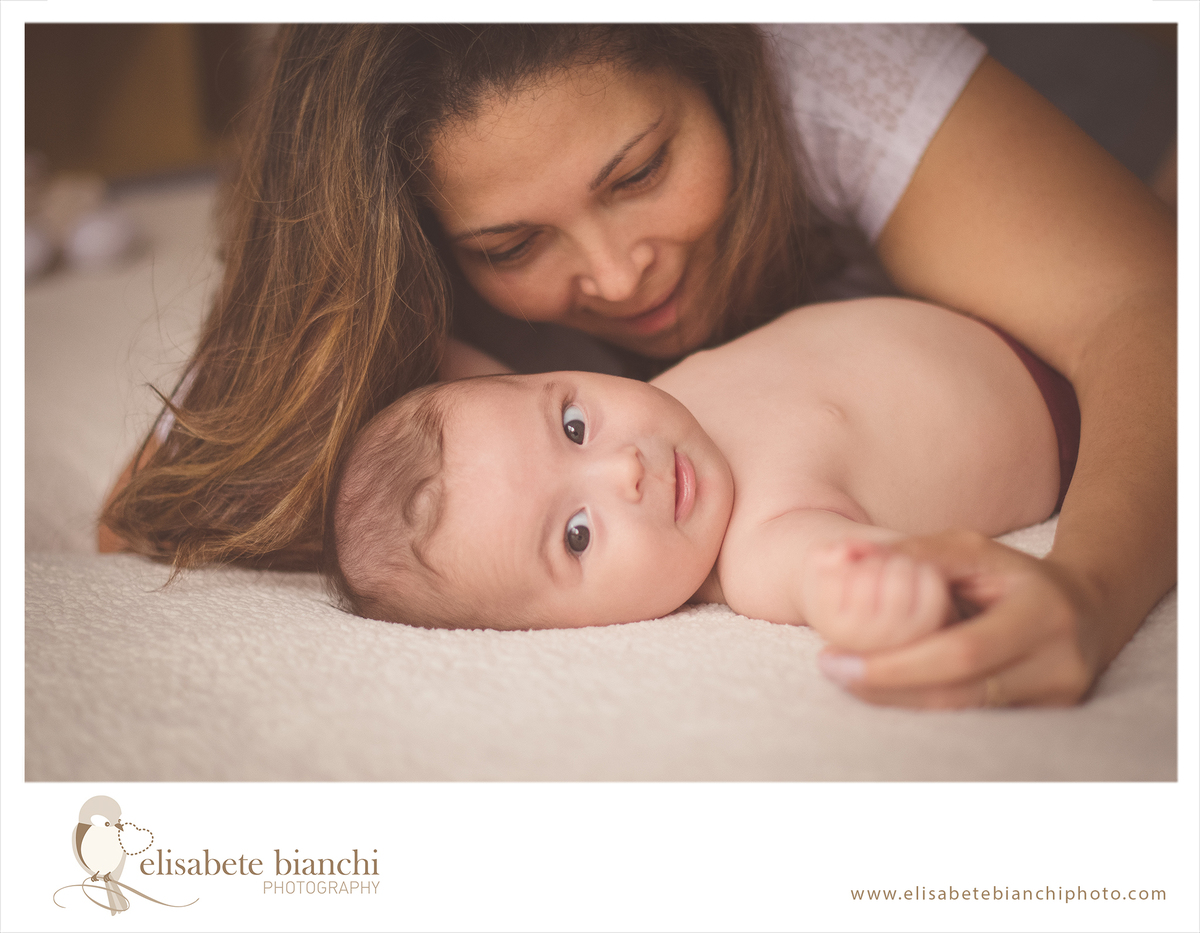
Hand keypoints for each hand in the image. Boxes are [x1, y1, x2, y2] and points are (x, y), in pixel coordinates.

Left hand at [817, 530, 1103, 707]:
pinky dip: (924, 706)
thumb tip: (847, 555)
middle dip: (888, 687)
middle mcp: (1057, 665)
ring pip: (962, 714)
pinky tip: (885, 690)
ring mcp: (1055, 698)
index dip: (898, 663)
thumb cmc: (1013, 574)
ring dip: (898, 701)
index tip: (839, 659)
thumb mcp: (971, 549)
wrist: (1087, 608)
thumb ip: (914, 553)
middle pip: (959, 694)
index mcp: (1042, 615)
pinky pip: (972, 720)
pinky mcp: (1045, 717)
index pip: (962, 652)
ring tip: (848, 680)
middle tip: (833, 671)